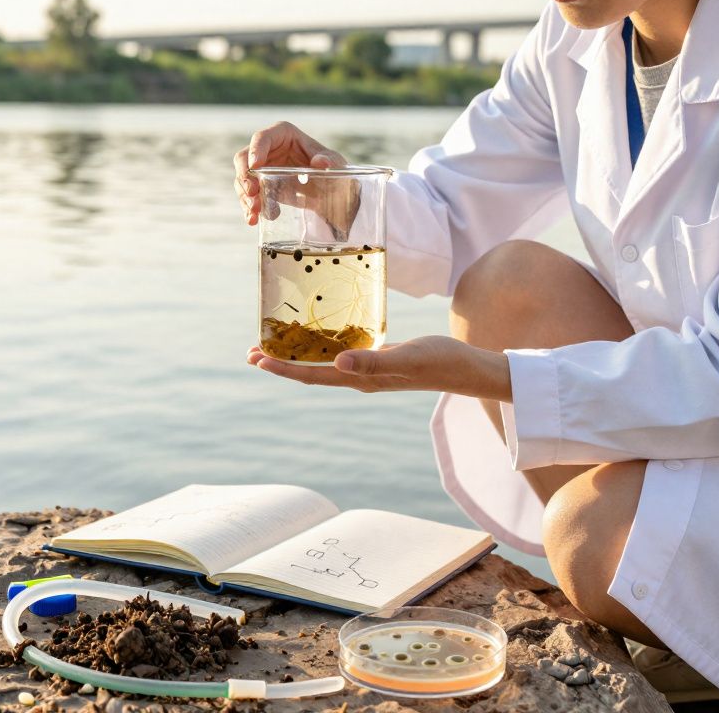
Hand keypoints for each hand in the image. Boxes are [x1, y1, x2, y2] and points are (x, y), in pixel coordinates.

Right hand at [233, 121, 347, 226]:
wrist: (331, 191)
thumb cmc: (331, 168)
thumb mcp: (335, 162)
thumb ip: (329, 160)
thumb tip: (320, 162)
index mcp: (282, 135)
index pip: (262, 138)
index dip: (255, 151)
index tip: (255, 166)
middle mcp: (267, 150)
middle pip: (243, 159)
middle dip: (244, 177)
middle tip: (253, 193)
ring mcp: (261, 169)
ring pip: (242, 180)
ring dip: (245, 197)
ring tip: (255, 213)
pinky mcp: (260, 187)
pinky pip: (248, 197)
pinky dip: (249, 208)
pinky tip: (254, 219)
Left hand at [246, 336, 512, 401]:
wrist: (467, 369)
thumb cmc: (440, 361)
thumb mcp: (407, 357)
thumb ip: (373, 361)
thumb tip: (337, 364)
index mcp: (361, 378)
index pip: (313, 374)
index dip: (283, 368)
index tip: (257, 359)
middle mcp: (359, 377)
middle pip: (311, 371)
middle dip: (281, 363)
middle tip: (251, 352)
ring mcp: (368, 371)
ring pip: (323, 364)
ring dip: (298, 356)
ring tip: (273, 347)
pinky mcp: (379, 360)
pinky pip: (341, 355)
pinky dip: (322, 348)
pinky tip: (319, 339)